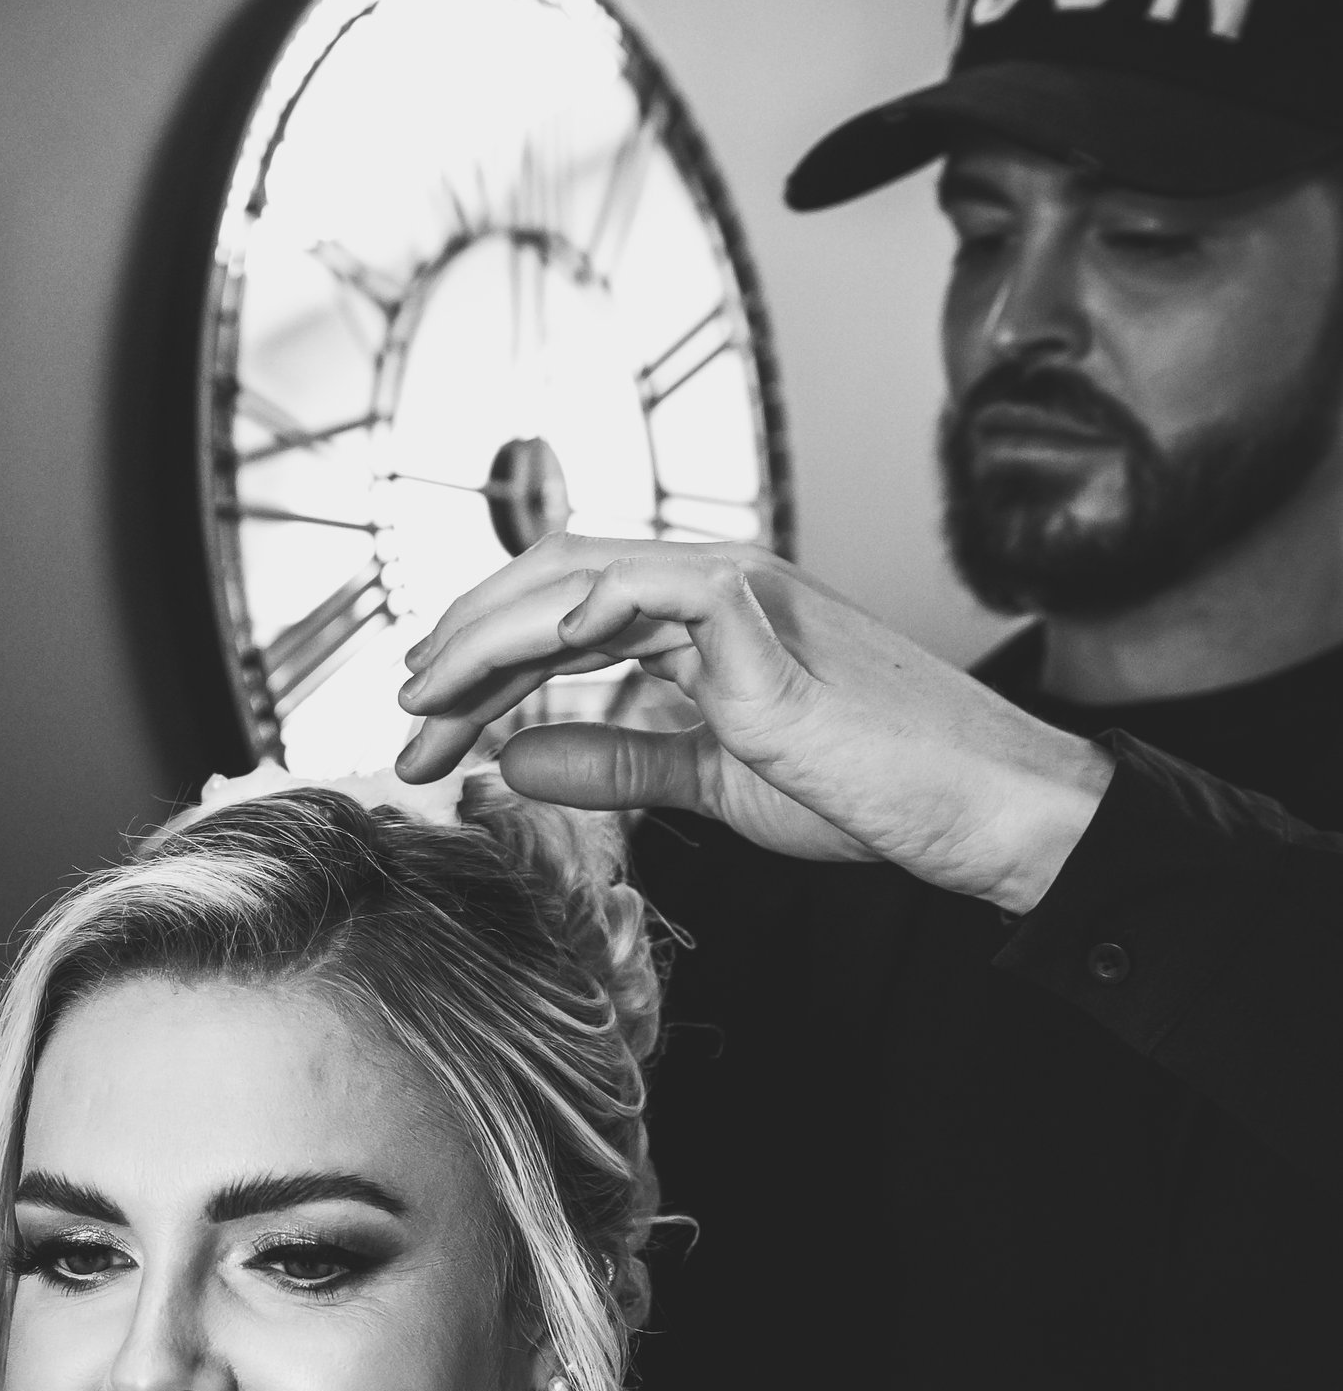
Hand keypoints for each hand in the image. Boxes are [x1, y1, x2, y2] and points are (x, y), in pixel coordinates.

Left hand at [395, 536, 1113, 911]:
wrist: (989, 811)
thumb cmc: (879, 789)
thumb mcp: (717, 782)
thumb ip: (621, 760)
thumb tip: (519, 759)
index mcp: (709, 613)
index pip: (564, 607)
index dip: (482, 655)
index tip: (426, 719)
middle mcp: (720, 583)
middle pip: (552, 579)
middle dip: (461, 645)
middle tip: (402, 716)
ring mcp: (744, 595)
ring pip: (578, 580)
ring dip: (486, 640)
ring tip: (427, 701)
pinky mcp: (765, 631)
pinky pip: (650, 599)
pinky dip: (575, 619)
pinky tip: (521, 668)